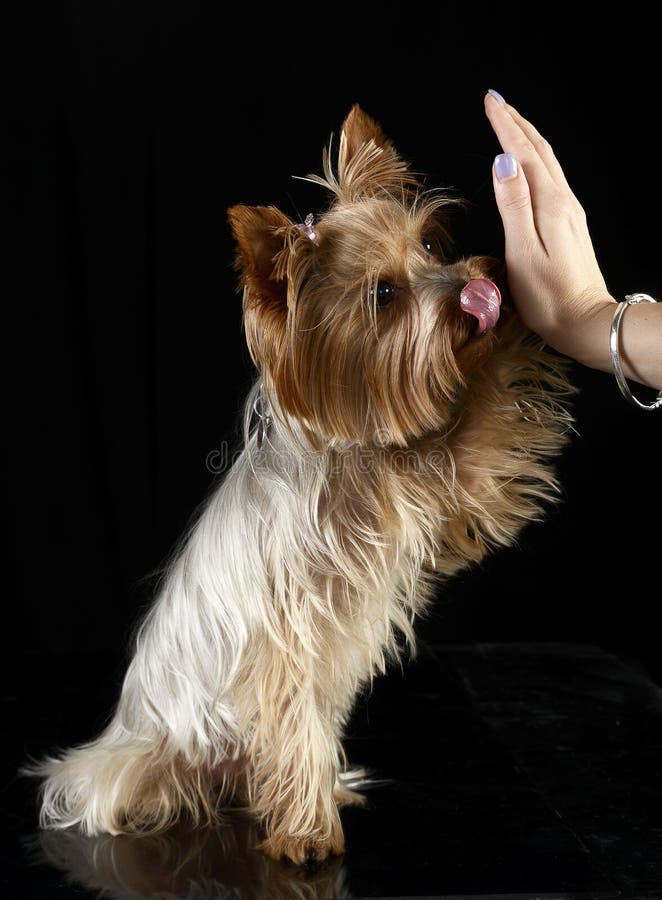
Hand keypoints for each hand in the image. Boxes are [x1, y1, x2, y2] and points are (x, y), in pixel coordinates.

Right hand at [483, 91, 615, 367]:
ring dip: (527, 139)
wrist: (585, 322)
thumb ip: (514, 205)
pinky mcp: (569, 226)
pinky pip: (550, 180)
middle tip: (496, 102)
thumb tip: (503, 162)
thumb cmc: (549, 297)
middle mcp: (563, 202)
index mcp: (549, 204)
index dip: (505, 126)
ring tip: (510, 123)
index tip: (489, 102)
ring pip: (547, 163)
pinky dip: (535, 161)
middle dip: (517, 123)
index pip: (524, 154)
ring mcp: (568, 213)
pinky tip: (528, 165)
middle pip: (539, 151)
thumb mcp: (524, 251)